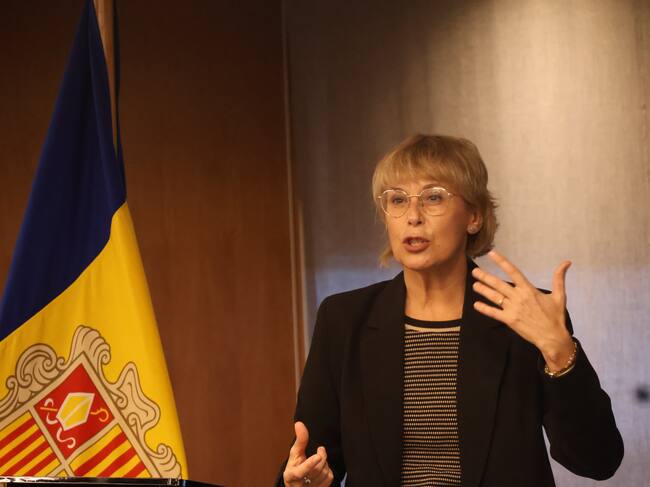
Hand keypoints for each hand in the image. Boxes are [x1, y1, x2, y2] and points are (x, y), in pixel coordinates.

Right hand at [283, 421, 333, 486]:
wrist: (296, 485)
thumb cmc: (295, 467)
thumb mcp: (294, 454)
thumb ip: (299, 440)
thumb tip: (299, 423)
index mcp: (291, 475)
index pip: (302, 471)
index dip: (311, 463)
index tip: (318, 455)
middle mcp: (300, 485)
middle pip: (316, 470)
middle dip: (321, 457)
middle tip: (321, 450)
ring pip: (324, 474)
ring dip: (325, 463)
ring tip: (320, 460)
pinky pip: (329, 478)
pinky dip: (329, 470)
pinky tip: (323, 468)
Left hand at [471, 250, 574, 370]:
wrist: (552, 337)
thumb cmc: (555, 316)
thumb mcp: (560, 296)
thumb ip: (559, 278)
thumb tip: (567, 262)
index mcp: (529, 290)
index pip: (513, 272)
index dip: (501, 262)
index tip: (491, 254)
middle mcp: (519, 297)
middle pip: (498, 284)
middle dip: (485, 277)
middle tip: (474, 271)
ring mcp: (513, 309)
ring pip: (494, 297)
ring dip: (483, 290)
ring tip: (474, 285)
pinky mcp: (509, 320)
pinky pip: (494, 313)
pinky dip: (484, 309)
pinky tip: (476, 305)